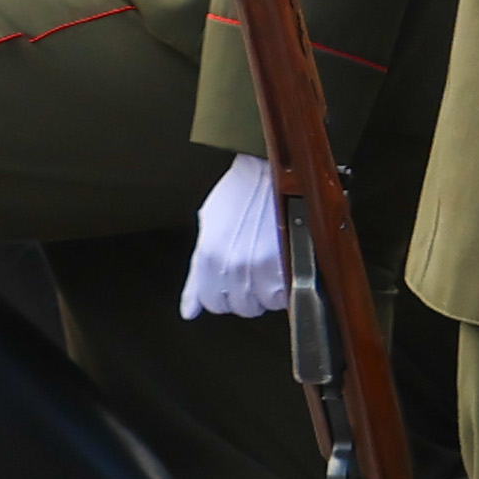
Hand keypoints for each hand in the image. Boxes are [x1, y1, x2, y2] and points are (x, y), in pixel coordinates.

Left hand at [181, 153, 288, 317]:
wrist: (272, 168)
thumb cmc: (240, 191)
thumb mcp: (208, 230)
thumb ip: (196, 276)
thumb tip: (188, 310)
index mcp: (210, 258)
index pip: (212, 303)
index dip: (223, 295)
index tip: (230, 285)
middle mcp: (233, 265)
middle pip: (241, 306)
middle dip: (247, 294)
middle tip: (252, 272)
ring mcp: (262, 265)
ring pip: (265, 303)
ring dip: (269, 291)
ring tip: (270, 266)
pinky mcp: (289, 262)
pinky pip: (287, 292)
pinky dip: (288, 285)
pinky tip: (284, 265)